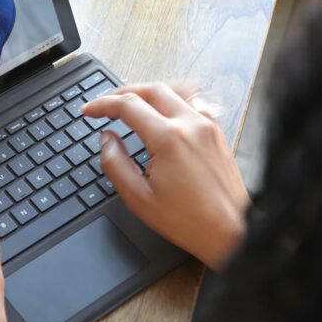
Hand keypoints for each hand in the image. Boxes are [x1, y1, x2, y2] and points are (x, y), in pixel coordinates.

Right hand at [82, 82, 249, 269]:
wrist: (231, 231)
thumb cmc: (190, 221)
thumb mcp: (139, 199)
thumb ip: (116, 164)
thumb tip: (107, 140)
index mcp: (169, 139)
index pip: (128, 105)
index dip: (103, 104)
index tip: (89, 110)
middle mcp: (191, 125)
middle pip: (151, 89)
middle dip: (123, 92)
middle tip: (106, 104)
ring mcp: (208, 126)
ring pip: (174, 92)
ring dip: (148, 93)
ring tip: (132, 103)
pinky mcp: (217, 133)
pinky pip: (192, 103)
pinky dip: (172, 101)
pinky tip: (164, 112)